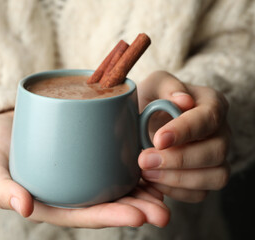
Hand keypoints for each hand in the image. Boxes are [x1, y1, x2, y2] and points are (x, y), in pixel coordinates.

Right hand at [0, 111, 169, 227]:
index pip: (85, 214)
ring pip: (115, 182)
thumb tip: (23, 208)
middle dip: (137, 208)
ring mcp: (80, 169)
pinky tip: (153, 158)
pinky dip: (132, 161)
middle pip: (107, 202)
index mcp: (53, 201)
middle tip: (164, 211)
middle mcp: (71, 189)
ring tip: (169, 188)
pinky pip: (111, 157)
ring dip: (143, 188)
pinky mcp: (85, 148)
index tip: (138, 216)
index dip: (111, 217)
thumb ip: (1, 189)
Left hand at [137, 71, 230, 202]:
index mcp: (211, 104)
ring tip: (146, 172)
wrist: (143, 121)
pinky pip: (201, 193)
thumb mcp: (153, 85)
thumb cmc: (151, 100)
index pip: (207, 118)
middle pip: (215, 151)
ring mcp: (217, 158)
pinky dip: (177, 192)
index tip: (158, 139)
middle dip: (178, 160)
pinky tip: (154, 181)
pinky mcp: (206, 178)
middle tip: (144, 160)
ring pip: (216, 177)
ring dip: (178, 179)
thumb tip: (183, 101)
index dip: (185, 131)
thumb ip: (166, 86)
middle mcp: (220, 132)